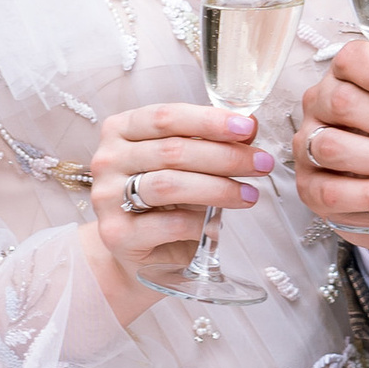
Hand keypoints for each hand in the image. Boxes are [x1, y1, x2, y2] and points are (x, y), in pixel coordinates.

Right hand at [87, 102, 270, 308]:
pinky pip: (168, 224)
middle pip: (172, 150)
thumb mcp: (186, 163)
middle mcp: (107, 159)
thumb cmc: (164, 200)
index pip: (166, 116)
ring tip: (249, 195)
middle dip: (225, 156)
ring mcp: (107, 197)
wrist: (137, 251)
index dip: (209, 120)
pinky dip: (200, 223)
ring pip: (170, 185)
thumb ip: (211, 141)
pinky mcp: (116, 235)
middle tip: (262, 164)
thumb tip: (250, 124)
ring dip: (218, 188)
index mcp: (121, 129)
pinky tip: (218, 225)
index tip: (247, 128)